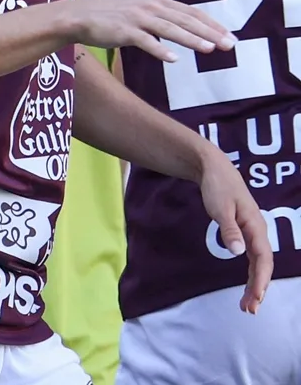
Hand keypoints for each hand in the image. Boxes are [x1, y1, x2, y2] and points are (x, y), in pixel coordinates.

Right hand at [63, 0, 233, 62]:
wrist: (77, 16)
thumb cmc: (109, 16)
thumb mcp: (139, 12)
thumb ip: (160, 19)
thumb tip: (183, 30)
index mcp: (156, 2)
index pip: (191, 12)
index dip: (212, 23)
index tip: (229, 36)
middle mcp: (150, 7)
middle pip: (186, 20)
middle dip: (210, 32)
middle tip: (229, 45)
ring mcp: (136, 18)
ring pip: (169, 29)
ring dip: (191, 39)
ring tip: (209, 49)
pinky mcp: (123, 31)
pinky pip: (145, 41)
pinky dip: (159, 49)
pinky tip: (174, 59)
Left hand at [195, 148, 270, 311]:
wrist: (214, 170)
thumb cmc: (218, 187)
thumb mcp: (220, 208)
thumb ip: (229, 230)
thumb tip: (238, 252)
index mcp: (256, 227)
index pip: (263, 259)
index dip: (261, 280)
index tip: (256, 298)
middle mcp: (259, 232)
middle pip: (263, 265)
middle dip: (259, 288)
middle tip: (249, 309)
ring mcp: (253, 232)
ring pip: (259, 263)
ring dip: (255, 284)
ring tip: (247, 304)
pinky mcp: (246, 232)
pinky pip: (253, 257)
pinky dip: (252, 273)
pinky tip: (249, 285)